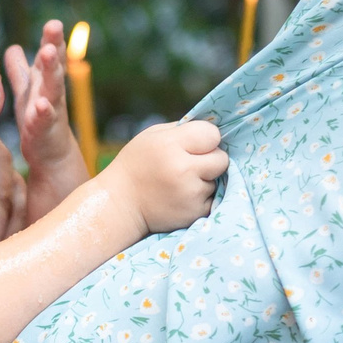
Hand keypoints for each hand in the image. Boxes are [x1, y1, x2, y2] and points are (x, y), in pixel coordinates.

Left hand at [4, 19, 88, 210]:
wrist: (50, 154)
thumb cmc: (38, 119)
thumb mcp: (27, 91)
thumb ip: (19, 70)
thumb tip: (12, 47)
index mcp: (45, 80)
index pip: (50, 55)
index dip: (52, 39)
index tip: (54, 22)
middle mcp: (50, 91)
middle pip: (54, 65)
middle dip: (54, 45)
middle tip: (55, 26)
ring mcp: (50, 110)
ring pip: (53, 87)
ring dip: (52, 70)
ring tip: (48, 52)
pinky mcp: (43, 130)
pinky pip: (44, 119)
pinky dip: (43, 111)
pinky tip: (41, 104)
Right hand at [99, 120, 228, 235]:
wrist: (120, 204)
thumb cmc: (137, 164)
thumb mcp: (152, 136)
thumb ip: (183, 130)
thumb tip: (216, 131)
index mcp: (170, 145)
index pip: (212, 134)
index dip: (206, 138)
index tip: (196, 144)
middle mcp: (182, 169)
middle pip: (222, 158)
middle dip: (211, 159)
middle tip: (191, 164)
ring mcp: (190, 194)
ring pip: (217, 180)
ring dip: (205, 180)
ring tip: (181, 183)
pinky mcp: (195, 213)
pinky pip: (213, 199)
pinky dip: (202, 198)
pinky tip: (183, 196)